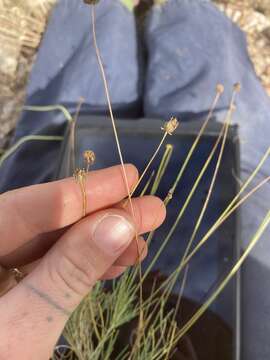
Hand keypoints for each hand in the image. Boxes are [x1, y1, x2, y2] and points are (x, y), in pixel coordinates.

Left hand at [0, 164, 165, 359]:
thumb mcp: (25, 328)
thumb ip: (67, 274)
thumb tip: (118, 224)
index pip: (23, 209)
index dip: (79, 192)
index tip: (127, 177)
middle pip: (46, 224)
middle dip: (102, 216)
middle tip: (149, 206)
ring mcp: (2, 273)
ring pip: (56, 245)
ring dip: (102, 242)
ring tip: (142, 239)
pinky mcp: (20, 289)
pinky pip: (56, 268)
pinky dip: (89, 265)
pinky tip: (119, 259)